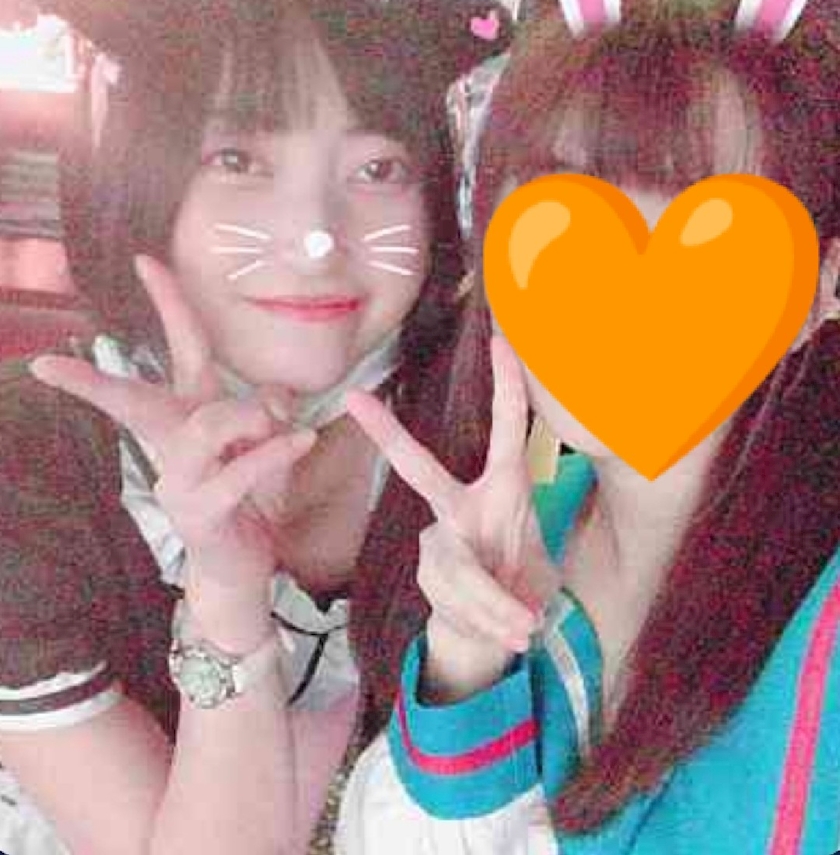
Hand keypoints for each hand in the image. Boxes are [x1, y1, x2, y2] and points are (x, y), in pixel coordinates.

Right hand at [30, 256, 315, 602]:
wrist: (244, 566)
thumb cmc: (251, 499)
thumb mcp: (266, 446)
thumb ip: (269, 411)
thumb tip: (271, 394)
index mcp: (191, 418)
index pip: (182, 351)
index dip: (170, 306)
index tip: (147, 260)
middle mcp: (175, 446)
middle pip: (140, 399)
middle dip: (99, 381)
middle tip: (51, 367)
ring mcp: (181, 482)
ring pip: (202, 427)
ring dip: (247, 419)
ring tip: (279, 430)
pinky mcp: (202, 513)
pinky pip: (238, 472)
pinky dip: (273, 452)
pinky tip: (302, 441)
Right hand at [346, 336, 557, 701]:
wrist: (490, 635)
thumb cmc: (520, 586)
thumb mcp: (542, 575)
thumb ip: (531, 583)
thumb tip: (530, 617)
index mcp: (505, 490)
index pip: (506, 429)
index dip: (506, 385)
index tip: (499, 337)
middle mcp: (462, 507)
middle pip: (418, 469)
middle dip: (389, 436)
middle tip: (353, 402)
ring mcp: (439, 539)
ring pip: (459, 570)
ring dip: (496, 606)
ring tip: (525, 628)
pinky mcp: (428, 571)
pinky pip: (458, 600)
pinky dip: (489, 622)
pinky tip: (507, 634)